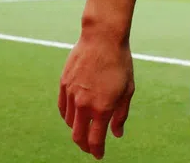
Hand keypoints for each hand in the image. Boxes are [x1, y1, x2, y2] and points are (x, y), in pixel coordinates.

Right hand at [58, 31, 135, 158]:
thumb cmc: (120, 63)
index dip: (97, 151)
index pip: (95, 140)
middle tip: (90, 147)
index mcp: (102, 108)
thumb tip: (117, 134)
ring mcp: (71, 95)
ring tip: (85, 128)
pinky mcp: (63, 84)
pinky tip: (74, 115)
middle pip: (78, 136)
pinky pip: (62, 108)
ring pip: (69, 122)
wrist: (102, 38)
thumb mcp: (127, 89)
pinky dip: (67, 116)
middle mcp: (83, 105)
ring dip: (76, 129)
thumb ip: (121, 114)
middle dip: (84, 146)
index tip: (99, 155)